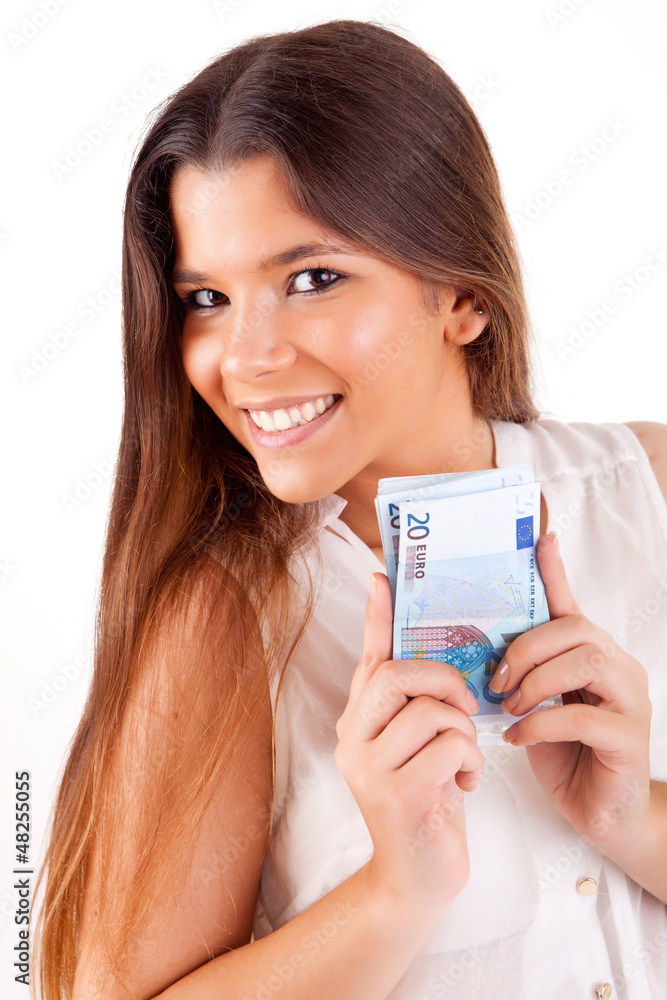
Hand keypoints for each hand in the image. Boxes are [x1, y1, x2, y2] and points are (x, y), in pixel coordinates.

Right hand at [335, 571, 484, 915]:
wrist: (417, 878)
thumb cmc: (426, 801)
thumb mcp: (419, 747)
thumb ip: (418, 706)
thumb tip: (433, 658)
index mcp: (359, 720)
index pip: (370, 656)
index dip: (377, 615)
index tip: (382, 574)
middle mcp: (353, 738)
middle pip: (397, 674)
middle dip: (443, 680)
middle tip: (465, 704)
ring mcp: (368, 768)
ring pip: (430, 712)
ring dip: (463, 732)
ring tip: (465, 759)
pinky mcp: (394, 795)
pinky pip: (447, 749)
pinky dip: (469, 762)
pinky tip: (465, 784)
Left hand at [489, 532, 651, 854]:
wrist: (603, 815)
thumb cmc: (566, 756)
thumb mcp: (535, 706)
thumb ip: (520, 676)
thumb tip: (476, 651)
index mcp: (592, 654)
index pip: (572, 604)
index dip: (555, 570)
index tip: (541, 537)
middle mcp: (618, 667)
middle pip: (575, 629)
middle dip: (526, 648)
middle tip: (494, 679)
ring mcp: (630, 700)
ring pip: (585, 661)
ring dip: (535, 681)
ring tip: (507, 705)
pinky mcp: (629, 737)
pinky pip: (582, 717)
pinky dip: (540, 723)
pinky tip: (516, 737)